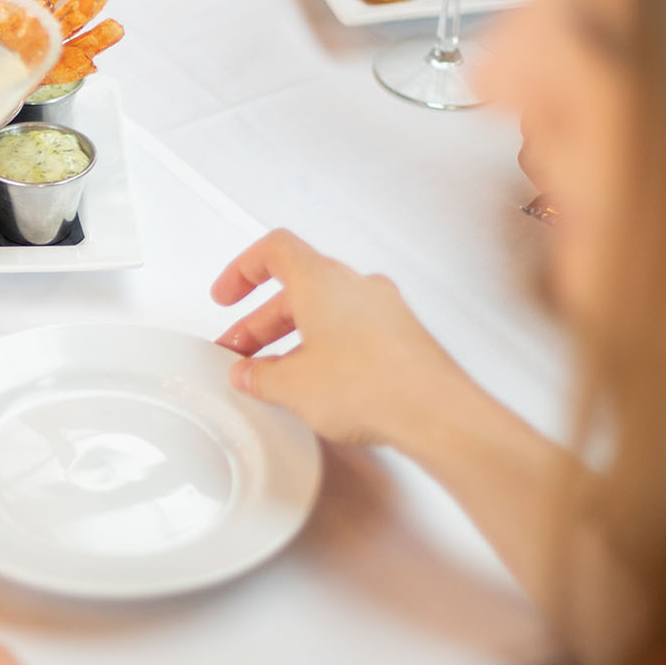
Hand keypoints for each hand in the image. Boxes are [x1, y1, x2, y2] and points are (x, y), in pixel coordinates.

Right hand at [212, 230, 465, 447]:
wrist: (437, 414)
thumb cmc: (376, 386)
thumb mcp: (293, 386)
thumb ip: (260, 376)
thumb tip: (251, 374)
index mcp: (323, 280)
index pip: (274, 250)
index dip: (242, 270)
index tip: (228, 294)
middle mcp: (356, 286)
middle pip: (297, 287)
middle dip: (261, 320)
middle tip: (241, 349)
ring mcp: (384, 309)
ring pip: (325, 310)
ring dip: (292, 336)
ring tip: (273, 373)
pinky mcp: (401, 337)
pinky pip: (351, 330)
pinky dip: (324, 348)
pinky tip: (315, 383)